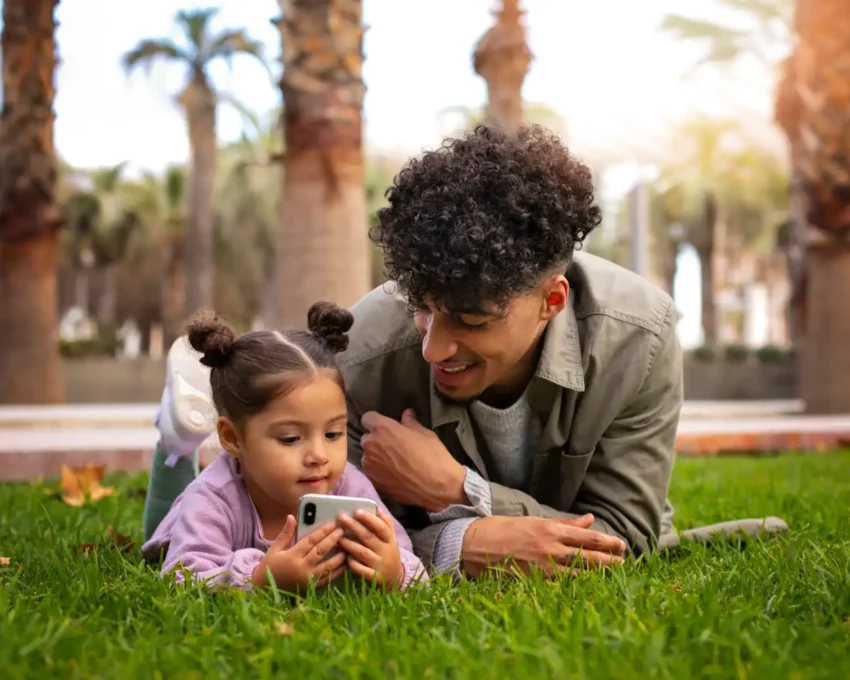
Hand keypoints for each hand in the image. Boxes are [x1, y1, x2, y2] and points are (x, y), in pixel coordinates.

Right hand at [251, 515, 346, 592]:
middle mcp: (300, 568)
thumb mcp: (275, 549)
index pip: (310, 541)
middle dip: (333, 540)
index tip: (332, 524)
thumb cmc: (269, 567)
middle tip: (343, 530)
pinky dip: (337, 572)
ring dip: (339, 556)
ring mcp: (307, 580)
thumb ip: (286, 533)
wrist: (263, 590)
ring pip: (327, 566)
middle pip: (320, 551)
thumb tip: (291, 516)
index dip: (322, 531)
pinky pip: (326, 579)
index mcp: (291, 556)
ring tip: (348, 546)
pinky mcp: (310, 588)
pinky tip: (345, 565)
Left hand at [337, 509, 404, 589]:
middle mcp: (386, 551)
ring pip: (363, 553)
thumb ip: (385, 524)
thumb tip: (377, 509)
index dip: (369, 519)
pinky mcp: (375, 577)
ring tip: (338, 538)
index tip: (357, 511)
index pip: (381, 527)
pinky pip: (363, 571)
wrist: (396, 579)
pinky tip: (346, 559)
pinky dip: (355, 565)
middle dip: (354, 526)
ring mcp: (380, 565)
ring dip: (350, 544)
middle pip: (369, 537)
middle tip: (341, 518)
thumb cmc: (388, 553)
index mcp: (390, 540)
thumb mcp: (391, 538)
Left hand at [360, 409, 465, 511]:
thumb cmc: (434, 456)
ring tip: (393, 464)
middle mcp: (370, 446)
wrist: (439, 487)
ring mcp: (370, 466)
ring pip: (368, 457)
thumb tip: (407, 414)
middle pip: (366, 438)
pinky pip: (372, 473)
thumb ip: (411, 423)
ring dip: (376, 457)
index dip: (377, 422)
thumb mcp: (425, 434)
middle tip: (392, 446)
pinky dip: (379, 472)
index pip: (367, 418)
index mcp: (382, 429)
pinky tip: (393, 476)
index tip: (387, 427)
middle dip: (376, 440)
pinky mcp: (374, 483)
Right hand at [460, 514, 626, 577]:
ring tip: (611, 576)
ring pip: (579, 575)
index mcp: (550, 529)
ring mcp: (542, 568)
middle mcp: (550, 548)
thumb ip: (564, 524)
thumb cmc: (503, 529)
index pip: (588, 537)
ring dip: (597, 576)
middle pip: (589, 558)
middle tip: (623, 563)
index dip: (608, 542)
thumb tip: (588, 519)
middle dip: (609, 561)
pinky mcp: (534, 582)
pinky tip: (587, 590)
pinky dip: (576, 588)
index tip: (621, 545)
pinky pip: (561, 587)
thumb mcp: (534, 520)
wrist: (474, 544)